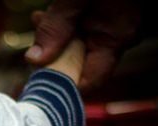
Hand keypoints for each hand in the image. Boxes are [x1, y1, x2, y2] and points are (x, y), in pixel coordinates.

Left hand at [24, 0, 141, 93]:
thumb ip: (55, 29)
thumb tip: (35, 61)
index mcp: (116, 38)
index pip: (89, 81)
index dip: (63, 83)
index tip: (38, 74)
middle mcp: (122, 38)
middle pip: (82, 61)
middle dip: (54, 50)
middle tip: (36, 26)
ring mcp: (119, 29)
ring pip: (82, 44)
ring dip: (59, 34)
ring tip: (41, 15)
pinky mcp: (115, 19)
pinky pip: (89, 30)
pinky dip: (71, 24)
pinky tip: (55, 11)